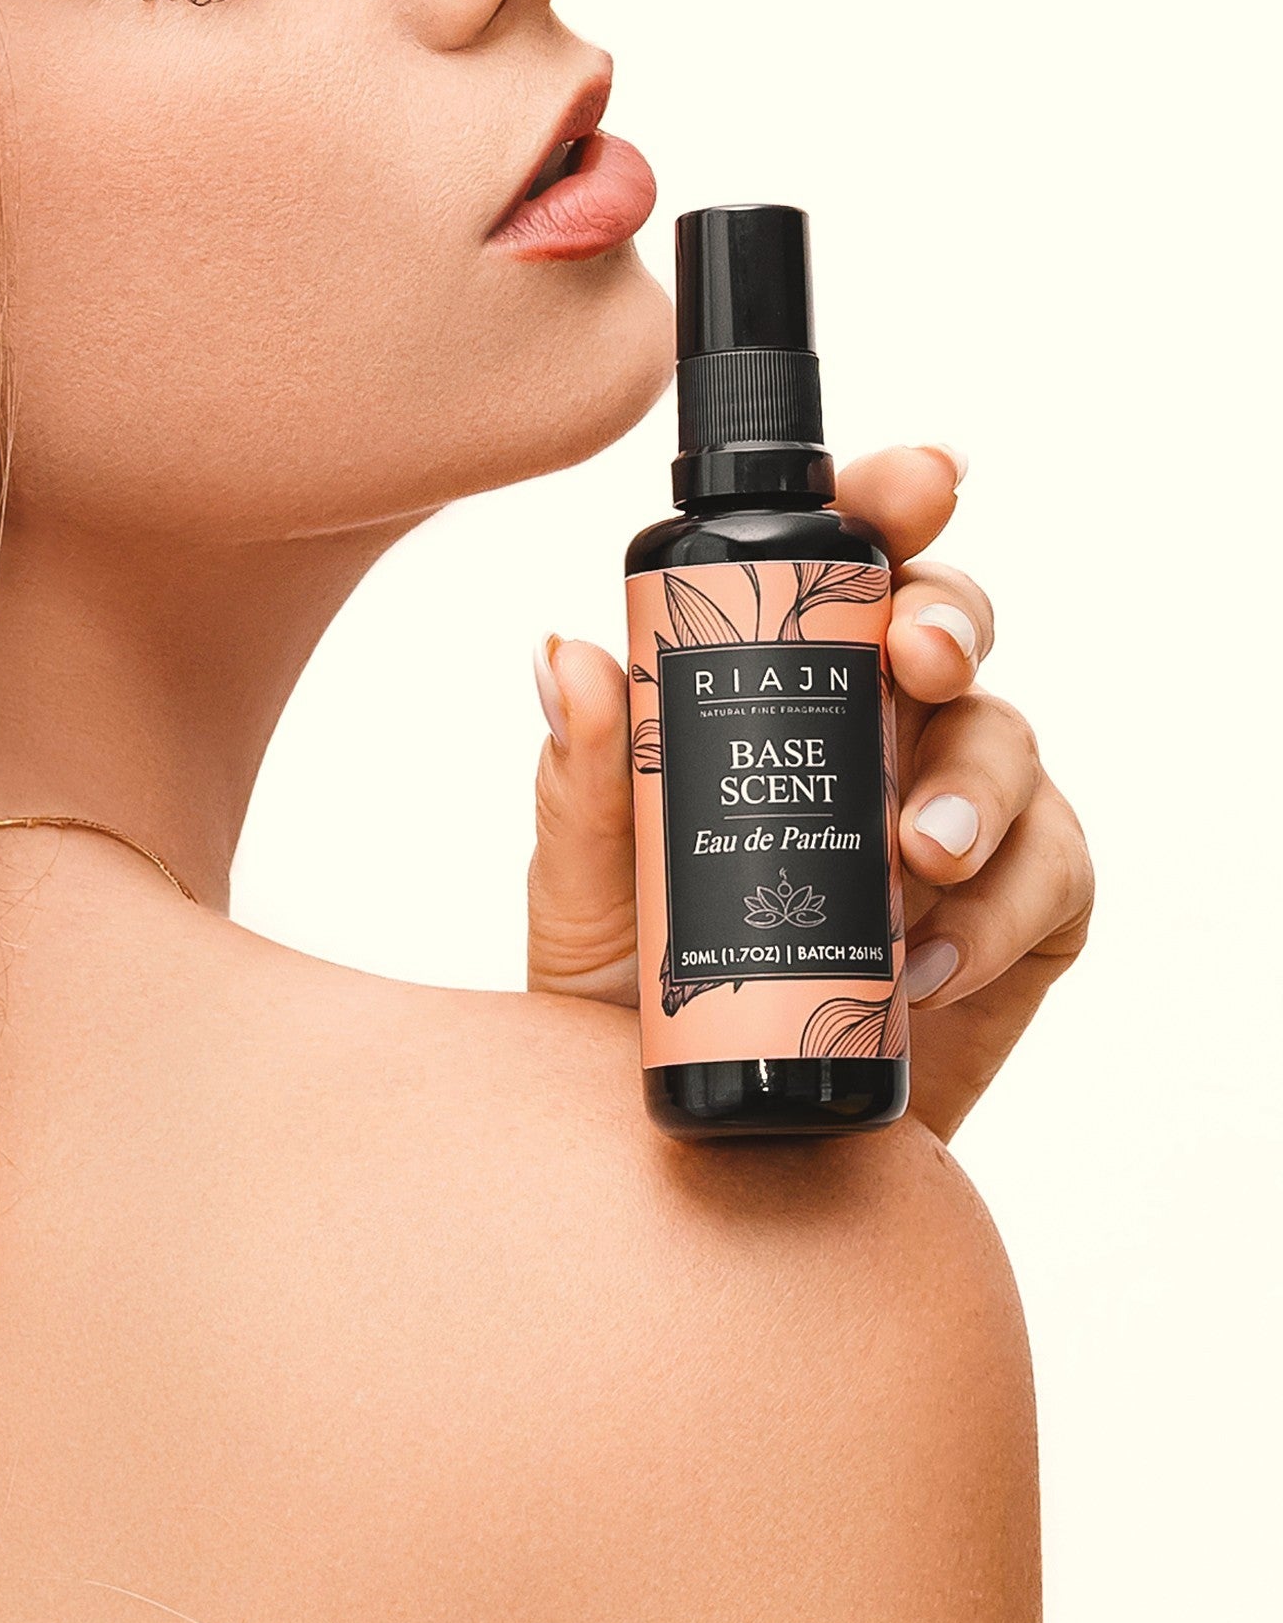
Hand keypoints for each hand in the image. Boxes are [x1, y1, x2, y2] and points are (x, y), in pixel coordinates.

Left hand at [526, 445, 1092, 1141]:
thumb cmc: (634, 999)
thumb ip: (582, 782)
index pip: (846, 567)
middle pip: (951, 625)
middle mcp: (880, 730)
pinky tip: (928, 960)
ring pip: (1009, 742)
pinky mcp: (1020, 914)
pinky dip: (1000, 910)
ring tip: (913, 858)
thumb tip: (569, 657)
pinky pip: (1053, 873)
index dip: (892, 502)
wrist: (702, 1139)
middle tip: (915, 658)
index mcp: (782, 687)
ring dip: (973, 786)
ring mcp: (957, 816)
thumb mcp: (585, 893)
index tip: (917, 483)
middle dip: (950, 618)